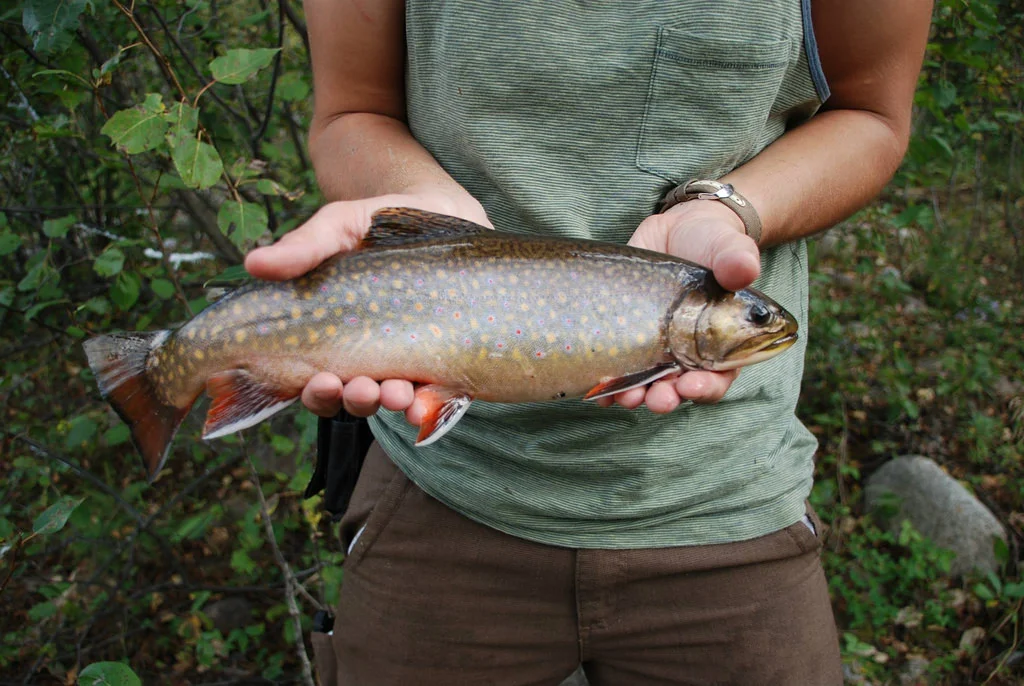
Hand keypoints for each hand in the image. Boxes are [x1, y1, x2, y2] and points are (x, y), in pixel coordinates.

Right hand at [245, 191, 490, 419]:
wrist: (443, 208)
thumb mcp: (341, 226)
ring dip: (392, 403)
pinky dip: (432, 404)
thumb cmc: (383, 222)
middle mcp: (370, 355)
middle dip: (354, 400)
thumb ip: (305, 246)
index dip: (314, 391)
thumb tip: (254, 262)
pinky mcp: (448, 356)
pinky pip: (440, 392)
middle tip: (360, 389)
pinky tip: (427, 403)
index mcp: (334, 334)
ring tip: (396, 393)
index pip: (316, 379)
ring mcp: (410, 358)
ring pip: (394, 399)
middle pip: (353, 397)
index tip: (318, 381)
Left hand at [594, 200, 760, 411]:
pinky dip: (606, 384)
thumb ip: (738, 258)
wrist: (678, 231)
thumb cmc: (713, 243)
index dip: (706, 387)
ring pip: (645, 385)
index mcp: (721, 344)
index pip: (718, 378)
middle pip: (678, 389)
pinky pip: (617, 369)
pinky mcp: (628, 339)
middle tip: (657, 399)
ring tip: (626, 396)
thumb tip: (745, 268)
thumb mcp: (728, 247)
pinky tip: (596, 389)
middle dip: (666, 398)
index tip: (691, 385)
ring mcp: (656, 350)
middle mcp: (688, 355)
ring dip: (635, 396)